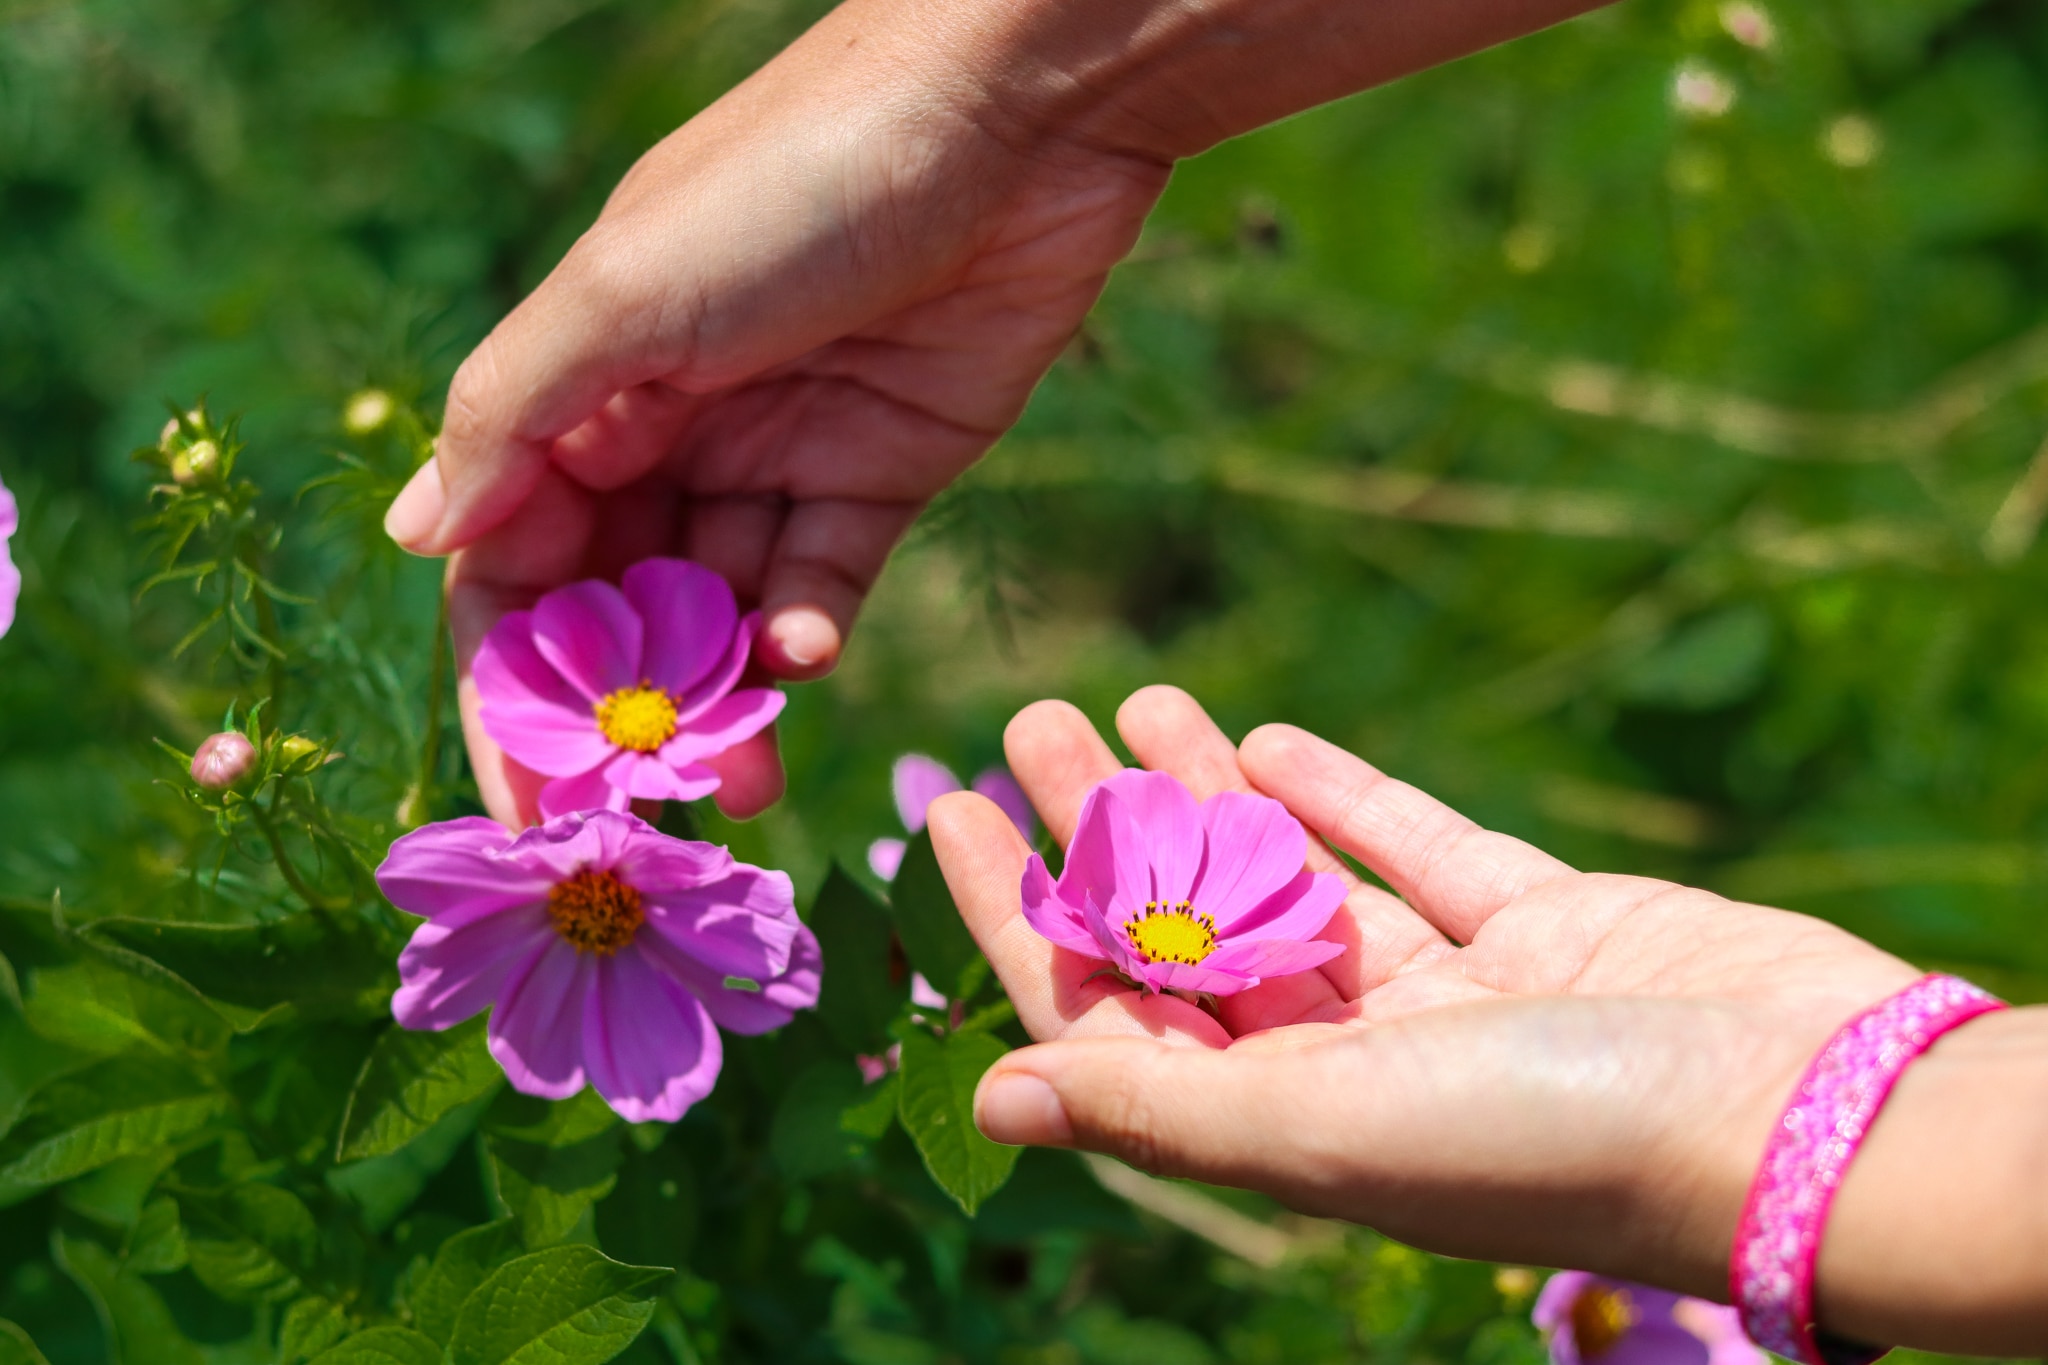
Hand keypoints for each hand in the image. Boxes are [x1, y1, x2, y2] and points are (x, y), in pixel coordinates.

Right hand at [385, 0, 1170, 824]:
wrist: (1007, 120)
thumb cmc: (791, 182)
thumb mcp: (625, 292)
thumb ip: (514, 418)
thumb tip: (412, 536)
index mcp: (579, 380)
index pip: (510, 560)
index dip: (507, 684)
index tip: (520, 802)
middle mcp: (666, 425)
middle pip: (619, 607)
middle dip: (624, 718)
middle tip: (643, 824)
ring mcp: (774, 452)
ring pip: (722, 614)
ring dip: (722, 699)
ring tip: (738, 776)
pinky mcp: (880, 470)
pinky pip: (820, 580)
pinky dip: (806, 630)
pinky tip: (805, 652)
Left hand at [926, 687, 1954, 1331]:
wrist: (1806, 1113)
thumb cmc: (1547, 1138)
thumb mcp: (1322, 1126)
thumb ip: (1159, 1105)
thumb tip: (996, 1103)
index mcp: (1286, 1125)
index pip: (1110, 1013)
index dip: (1021, 921)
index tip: (949, 819)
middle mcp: (1353, 1064)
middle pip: (1187, 930)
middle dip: (1102, 828)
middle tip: (1026, 719)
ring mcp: (1448, 994)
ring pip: (1288, 876)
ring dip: (1204, 791)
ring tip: (1124, 694)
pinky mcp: (1538, 924)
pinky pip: (1412, 850)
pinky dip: (1341, 793)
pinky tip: (1267, 735)